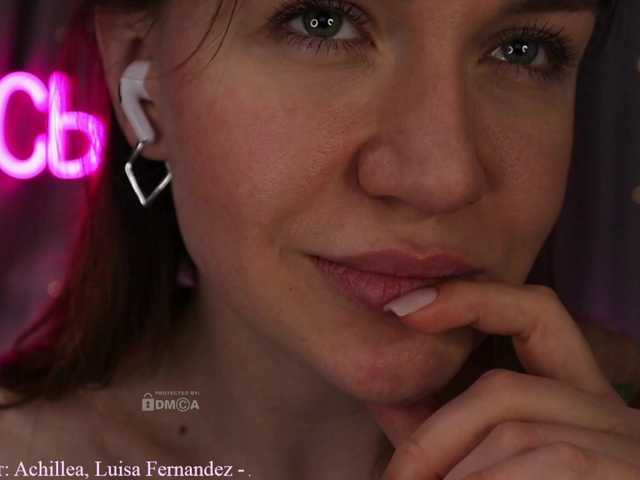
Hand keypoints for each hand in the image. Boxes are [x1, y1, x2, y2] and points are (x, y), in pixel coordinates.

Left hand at [366, 281, 639, 478]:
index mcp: (580, 403)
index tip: (407, 311)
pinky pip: (553, 465)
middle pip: (503, 389)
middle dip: (432, 438)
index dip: (473, 299)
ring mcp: (630, 446)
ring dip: (457, 475)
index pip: (537, 316)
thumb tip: (402, 464)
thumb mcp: (508, 468)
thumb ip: (465, 454)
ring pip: (517, 434)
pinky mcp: (632, 472)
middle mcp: (612, 414)